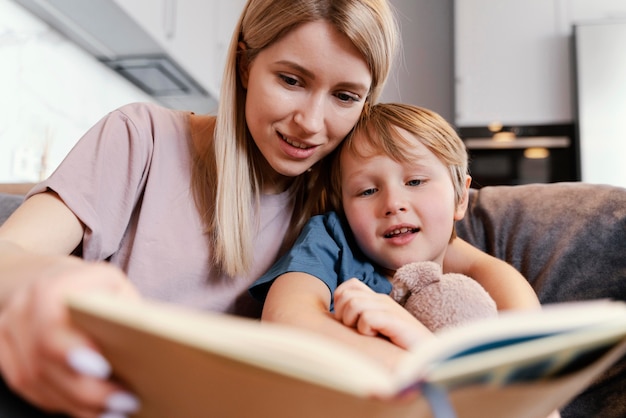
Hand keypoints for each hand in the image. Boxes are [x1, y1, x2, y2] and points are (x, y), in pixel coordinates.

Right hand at [0, 257, 139, 417]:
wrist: (47, 280)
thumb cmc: (94, 287)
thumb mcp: (115, 287)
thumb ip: (126, 312)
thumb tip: (154, 341)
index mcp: (53, 286)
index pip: (54, 325)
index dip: (74, 352)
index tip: (104, 369)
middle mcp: (23, 307)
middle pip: (46, 359)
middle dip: (87, 390)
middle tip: (125, 402)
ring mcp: (8, 330)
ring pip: (35, 379)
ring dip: (77, 403)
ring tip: (115, 411)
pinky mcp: (4, 352)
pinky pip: (28, 386)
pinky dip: (61, 402)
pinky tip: (91, 410)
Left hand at [333, 278, 432, 349]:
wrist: (426, 354)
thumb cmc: (398, 345)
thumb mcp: (376, 328)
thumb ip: (360, 320)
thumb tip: (335, 320)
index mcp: (375, 299)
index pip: (348, 285)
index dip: (340, 300)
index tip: (345, 319)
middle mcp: (381, 299)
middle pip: (346, 295)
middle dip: (342, 314)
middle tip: (354, 329)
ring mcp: (388, 308)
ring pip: (354, 304)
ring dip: (353, 322)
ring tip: (366, 333)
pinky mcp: (394, 320)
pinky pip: (367, 318)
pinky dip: (366, 329)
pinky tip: (376, 336)